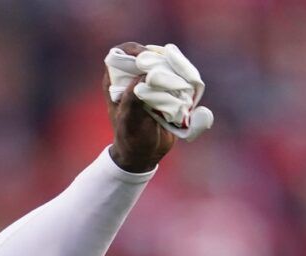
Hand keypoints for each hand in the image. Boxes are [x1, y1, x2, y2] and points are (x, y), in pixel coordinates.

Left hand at [105, 42, 212, 172]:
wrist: (145, 154)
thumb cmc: (130, 138)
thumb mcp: (128, 119)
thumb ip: (132, 97)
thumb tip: (145, 76)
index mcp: (116, 81)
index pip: (121, 53)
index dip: (134, 50)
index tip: (146, 58)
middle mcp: (133, 78)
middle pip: (148, 55)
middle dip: (162, 61)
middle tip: (170, 72)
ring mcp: (151, 84)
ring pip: (166, 65)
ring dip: (176, 71)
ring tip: (182, 85)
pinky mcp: (166, 91)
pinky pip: (177, 78)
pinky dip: (184, 81)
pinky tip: (189, 90)